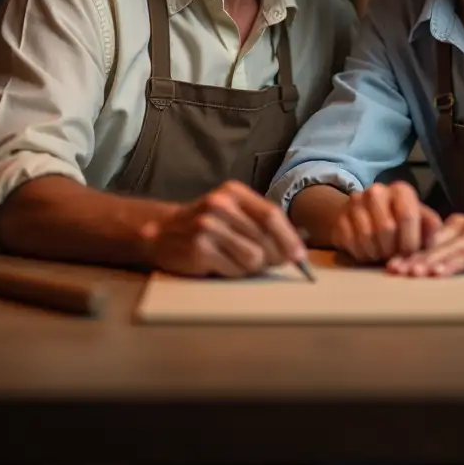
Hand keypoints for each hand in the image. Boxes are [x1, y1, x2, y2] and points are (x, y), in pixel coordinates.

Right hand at [140, 180, 307, 277]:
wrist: (163, 232)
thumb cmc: (208, 225)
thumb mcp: (233, 212)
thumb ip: (260, 223)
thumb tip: (295, 249)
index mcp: (234, 192)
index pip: (270, 214)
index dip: (288, 237)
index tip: (300, 256)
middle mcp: (220, 204)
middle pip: (265, 237)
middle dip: (275, 256)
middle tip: (273, 264)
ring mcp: (207, 226)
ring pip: (253, 257)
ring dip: (252, 267)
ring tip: (238, 261)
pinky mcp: (199, 249)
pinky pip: (234, 270)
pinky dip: (235, 273)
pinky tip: (223, 265)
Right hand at [332, 181, 442, 263]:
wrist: (366, 217)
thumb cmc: (399, 223)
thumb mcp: (419, 222)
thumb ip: (429, 227)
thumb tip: (434, 232)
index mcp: (401, 190)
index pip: (407, 215)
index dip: (410, 240)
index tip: (410, 252)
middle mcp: (377, 191)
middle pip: (386, 228)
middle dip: (393, 249)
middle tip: (394, 255)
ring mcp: (355, 203)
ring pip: (367, 236)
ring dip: (377, 253)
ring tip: (382, 254)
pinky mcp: (340, 219)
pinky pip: (351, 242)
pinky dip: (361, 254)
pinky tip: (368, 252)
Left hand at [386, 209, 463, 276]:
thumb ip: (456, 245)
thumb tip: (433, 260)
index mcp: (457, 225)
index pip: (428, 240)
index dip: (408, 252)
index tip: (391, 264)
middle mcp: (463, 229)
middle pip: (432, 246)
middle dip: (410, 259)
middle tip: (390, 271)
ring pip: (446, 251)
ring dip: (426, 263)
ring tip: (409, 274)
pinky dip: (451, 265)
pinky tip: (438, 273)